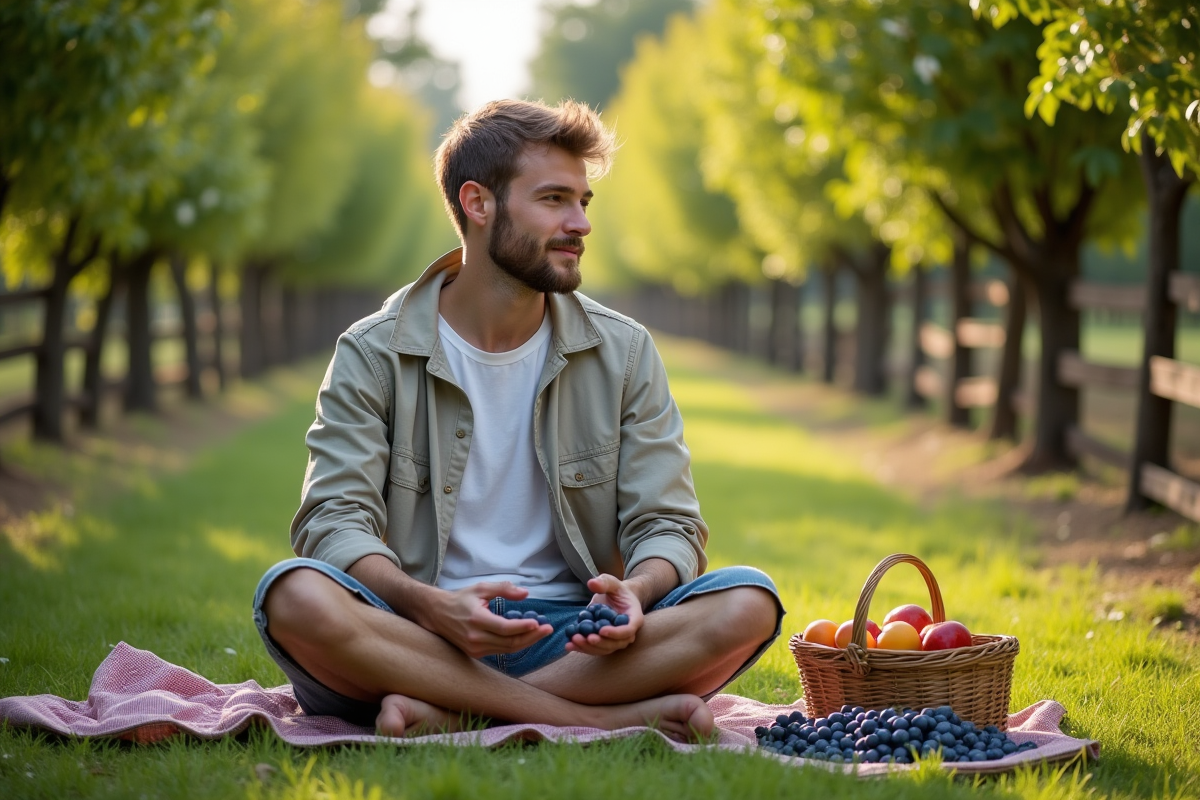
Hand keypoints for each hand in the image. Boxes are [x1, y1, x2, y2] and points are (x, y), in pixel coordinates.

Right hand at [429, 581, 550, 658]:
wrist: (437, 614)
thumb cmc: (461, 599)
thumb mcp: (481, 588)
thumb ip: (503, 589)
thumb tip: (525, 593)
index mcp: (476, 620)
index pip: (505, 628)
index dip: (523, 627)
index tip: (538, 623)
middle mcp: (475, 638)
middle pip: (509, 642)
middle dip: (531, 637)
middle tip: (548, 629)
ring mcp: (475, 649)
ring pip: (507, 649)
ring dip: (526, 642)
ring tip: (541, 632)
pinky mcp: (476, 654)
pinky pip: (500, 651)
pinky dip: (515, 645)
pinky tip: (526, 636)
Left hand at [565, 574, 643, 655]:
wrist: (616, 599)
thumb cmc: (617, 591)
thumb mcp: (612, 582)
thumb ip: (604, 582)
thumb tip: (592, 583)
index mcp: (634, 619)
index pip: (628, 630)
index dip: (616, 633)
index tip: (601, 630)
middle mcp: (627, 633)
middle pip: (616, 643)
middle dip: (600, 642)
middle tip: (586, 638)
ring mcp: (615, 640)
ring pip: (604, 649)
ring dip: (589, 648)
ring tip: (573, 641)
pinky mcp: (603, 642)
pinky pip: (595, 649)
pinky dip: (582, 648)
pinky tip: (569, 645)